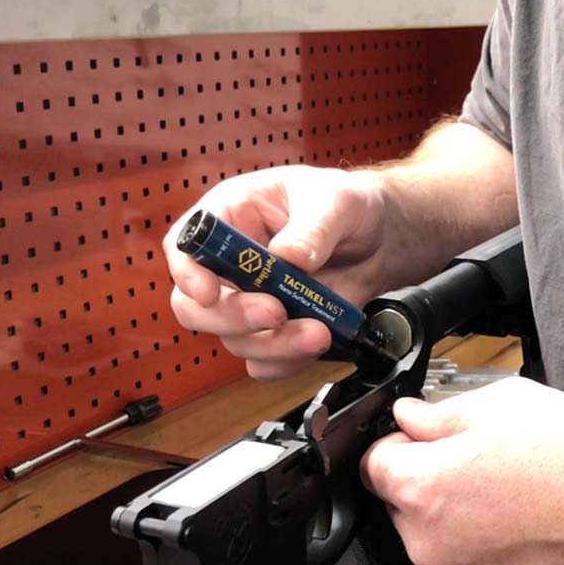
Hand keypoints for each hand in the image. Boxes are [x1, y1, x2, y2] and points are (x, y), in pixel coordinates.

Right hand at [164, 167, 390, 379]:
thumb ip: (313, 228)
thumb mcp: (335, 201)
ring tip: (319, 332)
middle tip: (276, 314)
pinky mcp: (275, 333)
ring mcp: (250, 303)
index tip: (209, 293)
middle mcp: (230, 266)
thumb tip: (289, 257)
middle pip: (196, 307)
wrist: (378, 239)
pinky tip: (318, 344)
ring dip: (273, 345)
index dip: (188, 273)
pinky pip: (265, 363)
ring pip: (235, 341)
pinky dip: (288, 362)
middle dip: (233, 318)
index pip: (185, 246)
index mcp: (230, 218)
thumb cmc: (344, 205)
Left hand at [361, 377, 563, 564]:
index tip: (426, 436)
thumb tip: (409, 417)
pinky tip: (522, 522)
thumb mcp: (503, 404)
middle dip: (430, 479)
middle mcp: (428, 542)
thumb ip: (440, 413)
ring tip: (510, 491)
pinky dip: (483, 546)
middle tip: (482, 460)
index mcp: (423, 487)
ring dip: (456, 515)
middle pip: (402, 503)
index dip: (401, 442)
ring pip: (435, 536)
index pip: (373, 462)